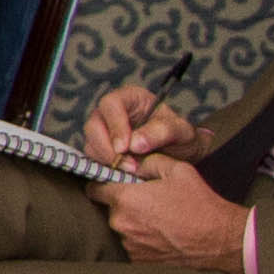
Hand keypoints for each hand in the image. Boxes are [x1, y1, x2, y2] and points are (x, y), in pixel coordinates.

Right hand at [81, 77, 204, 166]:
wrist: (182, 153)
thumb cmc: (181, 136)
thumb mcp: (180, 131)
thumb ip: (160, 132)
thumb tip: (134, 144)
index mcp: (130, 98)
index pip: (111, 105)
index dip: (115, 126)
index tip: (125, 148)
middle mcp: (112, 113)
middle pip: (94, 125)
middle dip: (107, 147)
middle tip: (127, 165)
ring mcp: (105, 131)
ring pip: (91, 143)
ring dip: (106, 160)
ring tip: (131, 171)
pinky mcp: (102, 150)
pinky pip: (94, 158)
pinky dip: (106, 168)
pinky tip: (124, 174)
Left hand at [96, 157, 248, 267]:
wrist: (221, 240)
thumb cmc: (200, 203)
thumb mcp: (178, 169)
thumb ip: (148, 161)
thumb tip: (131, 162)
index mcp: (125, 198)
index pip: (93, 188)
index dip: (102, 183)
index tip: (113, 182)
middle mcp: (121, 223)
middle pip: (109, 208)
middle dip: (123, 203)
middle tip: (147, 201)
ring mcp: (129, 244)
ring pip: (121, 227)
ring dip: (133, 222)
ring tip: (159, 219)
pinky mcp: (138, 260)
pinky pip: (132, 244)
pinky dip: (141, 238)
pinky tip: (162, 234)